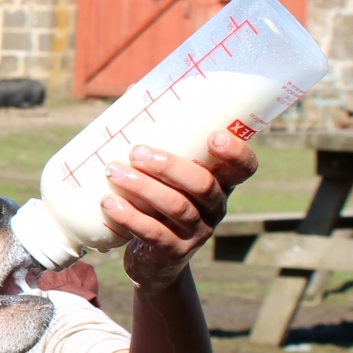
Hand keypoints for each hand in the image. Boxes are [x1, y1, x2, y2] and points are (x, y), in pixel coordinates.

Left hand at [102, 131, 258, 294]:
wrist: (153, 261)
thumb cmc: (156, 205)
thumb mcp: (163, 178)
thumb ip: (158, 144)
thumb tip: (133, 91)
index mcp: (218, 185)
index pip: (244, 169)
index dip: (236, 153)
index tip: (213, 136)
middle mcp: (214, 208)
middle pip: (203, 185)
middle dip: (170, 166)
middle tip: (136, 151)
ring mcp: (197, 232)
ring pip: (177, 207)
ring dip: (144, 187)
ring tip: (113, 171)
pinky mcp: (174, 251)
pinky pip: (155, 233)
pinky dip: (130, 217)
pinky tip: (109, 203)